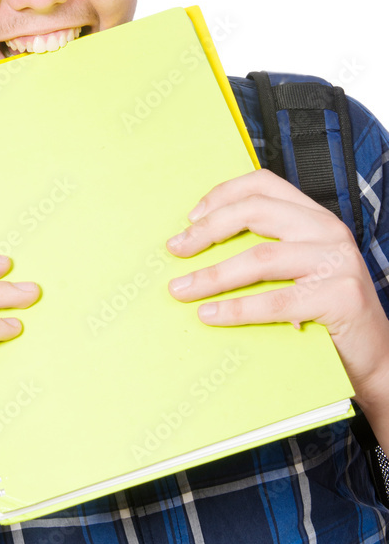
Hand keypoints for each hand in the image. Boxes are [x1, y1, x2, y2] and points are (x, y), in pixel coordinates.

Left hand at [165, 169, 388, 406]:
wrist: (376, 358)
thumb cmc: (325, 313)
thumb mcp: (299, 269)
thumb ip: (266, 249)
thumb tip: (197, 242)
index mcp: (315, 216)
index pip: (264, 184)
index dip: (223, 194)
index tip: (190, 218)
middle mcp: (328, 230)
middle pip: (255, 213)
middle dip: (208, 231)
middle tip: (175, 250)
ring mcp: (337, 261)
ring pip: (260, 259)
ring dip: (212, 276)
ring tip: (181, 290)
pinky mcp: (340, 296)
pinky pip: (276, 301)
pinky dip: (237, 309)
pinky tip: (211, 315)